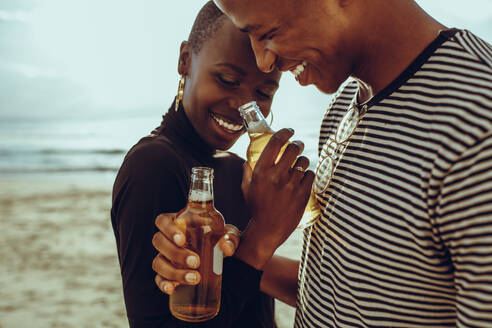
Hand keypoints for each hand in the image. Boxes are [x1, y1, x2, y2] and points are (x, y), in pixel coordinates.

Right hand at [152, 213, 239, 294]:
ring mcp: (165, 257)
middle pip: (158, 242)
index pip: (163, 221)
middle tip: (196, 262)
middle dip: (175, 253)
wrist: (220, 258)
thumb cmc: (221, 239)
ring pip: (158, 262)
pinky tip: (172, 289)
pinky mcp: (167, 274)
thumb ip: (230, 237)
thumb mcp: (229, 235)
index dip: (168, 229)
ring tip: (195, 278)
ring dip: (173, 272)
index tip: (182, 240)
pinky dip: (163, 284)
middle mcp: (168, 239)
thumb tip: (226, 247)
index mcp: (179, 223)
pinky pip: (159, 279)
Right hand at [237, 128, 313, 268]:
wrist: (267, 230)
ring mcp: (291, 185)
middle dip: (297, 145)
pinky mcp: (302, 194)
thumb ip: (248, 172)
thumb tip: (248, 160)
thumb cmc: (256, 208)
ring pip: (304, 162)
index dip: (285, 132)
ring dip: (302, 161)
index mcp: (261, 171)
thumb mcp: (246, 188)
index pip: (276, 142)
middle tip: (297, 146)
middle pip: (293, 149)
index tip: (289, 131)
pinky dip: (308, 175)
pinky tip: (303, 179)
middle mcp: (276, 175)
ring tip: (299, 166)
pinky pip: (311, 175)